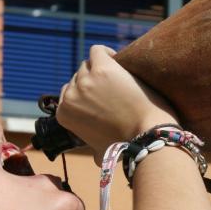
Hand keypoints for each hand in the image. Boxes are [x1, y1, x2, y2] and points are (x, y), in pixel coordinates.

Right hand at [56, 45, 178, 165]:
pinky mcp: (103, 68)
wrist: (146, 136)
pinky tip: (119, 59)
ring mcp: (86, 81)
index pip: (67, 93)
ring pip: (89, 64)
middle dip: (93, 81)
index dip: (84, 93)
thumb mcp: (100, 153)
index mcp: (64, 114)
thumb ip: (93, 151)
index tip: (100, 94)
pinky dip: (107, 53)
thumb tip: (95, 158)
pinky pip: (98, 51)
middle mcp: (71, 96)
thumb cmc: (127, 146)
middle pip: (78, 77)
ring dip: (101, 67)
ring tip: (118, 74)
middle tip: (112, 85)